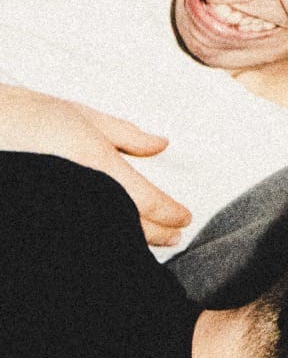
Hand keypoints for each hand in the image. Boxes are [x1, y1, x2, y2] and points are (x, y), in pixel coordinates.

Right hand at [0, 84, 190, 246]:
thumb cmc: (32, 115)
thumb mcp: (84, 116)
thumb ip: (126, 134)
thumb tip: (161, 144)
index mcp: (96, 162)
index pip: (146, 200)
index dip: (170, 213)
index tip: (185, 218)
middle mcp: (83, 189)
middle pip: (130, 225)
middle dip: (156, 234)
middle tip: (175, 236)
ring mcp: (65, 206)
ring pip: (106, 236)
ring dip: (130, 241)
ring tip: (149, 241)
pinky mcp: (46, 218)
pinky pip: (81, 234)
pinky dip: (102, 239)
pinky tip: (111, 239)